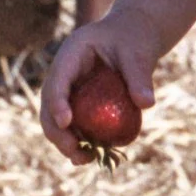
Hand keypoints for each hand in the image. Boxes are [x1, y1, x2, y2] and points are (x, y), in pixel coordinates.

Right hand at [41, 16, 157, 164]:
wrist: (134, 35)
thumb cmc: (134, 38)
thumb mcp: (138, 52)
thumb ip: (140, 75)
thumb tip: (146, 104)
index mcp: (71, 53)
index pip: (58, 80)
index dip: (57, 102)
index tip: (66, 122)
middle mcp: (64, 73)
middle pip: (48, 104)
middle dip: (56, 131)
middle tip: (73, 151)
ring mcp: (69, 89)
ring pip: (56, 119)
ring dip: (64, 141)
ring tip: (83, 160)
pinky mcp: (79, 103)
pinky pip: (74, 125)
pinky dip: (79, 141)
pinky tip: (91, 156)